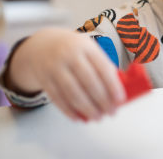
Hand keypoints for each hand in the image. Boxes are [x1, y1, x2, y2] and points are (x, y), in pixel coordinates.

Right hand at [6, 28, 125, 121]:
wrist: (42, 45)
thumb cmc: (73, 49)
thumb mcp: (89, 49)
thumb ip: (103, 66)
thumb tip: (118, 89)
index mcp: (86, 46)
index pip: (102, 67)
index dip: (113, 86)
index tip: (120, 100)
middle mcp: (70, 55)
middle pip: (89, 82)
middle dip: (102, 101)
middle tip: (111, 112)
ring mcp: (55, 67)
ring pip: (73, 93)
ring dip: (88, 109)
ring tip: (98, 117)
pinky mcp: (45, 79)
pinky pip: (58, 99)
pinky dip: (69, 111)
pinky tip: (79, 118)